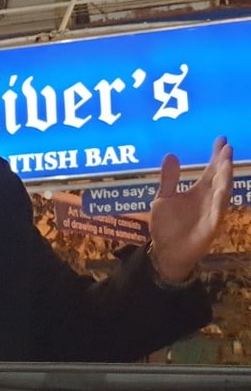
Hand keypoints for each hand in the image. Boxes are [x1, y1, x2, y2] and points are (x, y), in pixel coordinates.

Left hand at [148, 137, 233, 282]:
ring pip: (222, 193)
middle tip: (227, 147)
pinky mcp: (211, 227)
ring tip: (226, 162)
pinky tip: (222, 189)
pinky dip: (220, 201)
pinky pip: (218, 212)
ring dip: (225, 178)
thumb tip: (171, 155)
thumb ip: (168, 179)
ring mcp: (211, 212)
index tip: (222, 139)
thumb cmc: (167, 225)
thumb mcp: (163, 198)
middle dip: (224, 163)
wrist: (166, 251)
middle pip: (219, 178)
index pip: (210, 169)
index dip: (216, 155)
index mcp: (198, 191)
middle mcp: (208, 199)